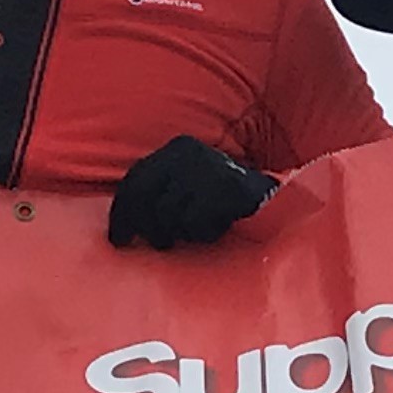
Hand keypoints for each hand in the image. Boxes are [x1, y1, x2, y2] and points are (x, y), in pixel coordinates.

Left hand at [106, 136, 278, 250]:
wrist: (275, 199)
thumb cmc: (225, 199)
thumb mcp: (188, 186)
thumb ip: (160, 194)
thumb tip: (124, 224)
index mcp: (176, 148)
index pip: (135, 181)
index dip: (121, 214)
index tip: (117, 240)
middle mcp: (189, 153)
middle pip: (146, 200)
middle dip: (148, 228)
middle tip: (160, 244)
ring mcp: (208, 169)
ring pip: (170, 216)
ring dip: (182, 233)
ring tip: (198, 231)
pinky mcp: (227, 189)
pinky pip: (196, 223)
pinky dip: (203, 233)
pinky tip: (217, 228)